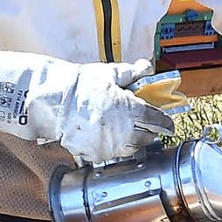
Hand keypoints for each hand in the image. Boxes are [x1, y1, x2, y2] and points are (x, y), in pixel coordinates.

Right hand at [45, 62, 177, 164]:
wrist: (55, 102)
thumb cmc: (81, 86)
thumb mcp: (110, 74)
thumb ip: (132, 72)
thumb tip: (146, 67)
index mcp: (131, 110)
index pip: (158, 121)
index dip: (165, 122)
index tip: (167, 124)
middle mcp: (123, 131)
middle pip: (147, 138)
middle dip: (148, 131)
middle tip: (140, 123)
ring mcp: (109, 145)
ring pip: (131, 149)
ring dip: (131, 141)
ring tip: (121, 128)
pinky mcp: (96, 154)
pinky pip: (111, 154)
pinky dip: (111, 147)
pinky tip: (104, 135)